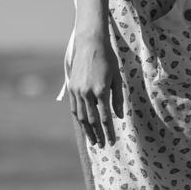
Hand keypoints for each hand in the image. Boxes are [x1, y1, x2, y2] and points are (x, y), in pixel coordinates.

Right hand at [61, 24, 124, 146]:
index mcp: (101, 91)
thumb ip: (118, 98)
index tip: (112, 141)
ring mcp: (77, 91)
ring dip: (87, 130)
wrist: (90, 44)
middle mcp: (87, 93)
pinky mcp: (71, 87)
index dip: (108, 131)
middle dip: (97, 134)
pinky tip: (84, 125)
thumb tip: (118, 116)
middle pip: (92, 120)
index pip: (105, 118)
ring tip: (92, 140)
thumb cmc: (108, 59)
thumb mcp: (117, 78)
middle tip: (102, 145)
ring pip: (81, 116)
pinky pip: (74, 107)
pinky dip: (79, 118)